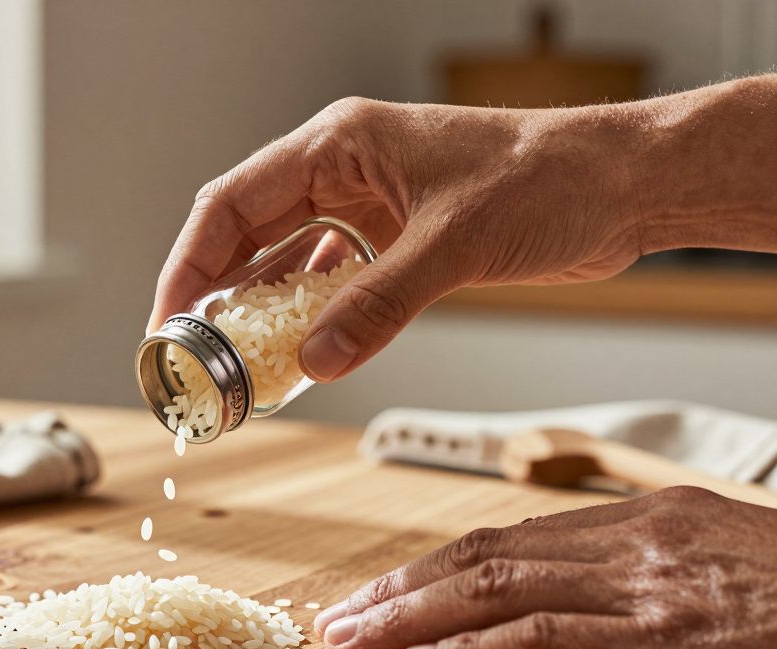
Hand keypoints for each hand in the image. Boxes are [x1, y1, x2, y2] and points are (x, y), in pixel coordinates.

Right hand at [148, 76, 776, 381]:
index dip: (188, 265)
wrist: (622, 185)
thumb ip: (377, 306)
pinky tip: (294, 350)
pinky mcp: (395, 234)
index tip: (167, 322)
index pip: (231, 204)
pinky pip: (328, 276)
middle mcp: (342, 168)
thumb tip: (314, 363)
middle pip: (246, 231)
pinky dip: (307, 313)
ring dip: (258, 308)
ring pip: (284, 257)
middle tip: (188, 355)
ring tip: (231, 362)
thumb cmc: (548, 180)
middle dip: (213, 293)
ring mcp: (368, 202)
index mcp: (338, 144)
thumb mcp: (453, 246)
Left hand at [312, 486, 776, 648]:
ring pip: (496, 587)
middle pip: (485, 554)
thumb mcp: (720, 572)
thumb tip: (570, 609)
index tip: (382, 590)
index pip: (510, 537)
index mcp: (645, 519)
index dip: (434, 565)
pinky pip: (545, 637)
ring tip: (355, 641)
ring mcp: (650, 584)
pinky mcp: (670, 639)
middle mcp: (636, 538)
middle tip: (340, 616)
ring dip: (412, 617)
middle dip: (401, 587)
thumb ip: (643, 580)